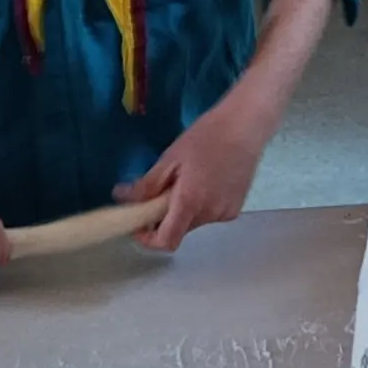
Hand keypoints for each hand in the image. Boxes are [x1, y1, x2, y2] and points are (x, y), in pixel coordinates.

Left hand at [119, 85, 280, 249]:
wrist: (245, 126)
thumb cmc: (206, 137)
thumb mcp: (170, 158)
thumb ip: (147, 184)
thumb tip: (121, 197)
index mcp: (190, 203)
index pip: (166, 241)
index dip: (148, 238)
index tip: (139, 222)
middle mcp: (210, 214)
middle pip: (179, 230)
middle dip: (164, 218)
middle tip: (159, 190)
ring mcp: (225, 213)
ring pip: (194, 222)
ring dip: (183, 209)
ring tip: (187, 179)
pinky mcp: (236, 208)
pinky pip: (209, 214)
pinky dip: (201, 205)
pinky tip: (205, 180)